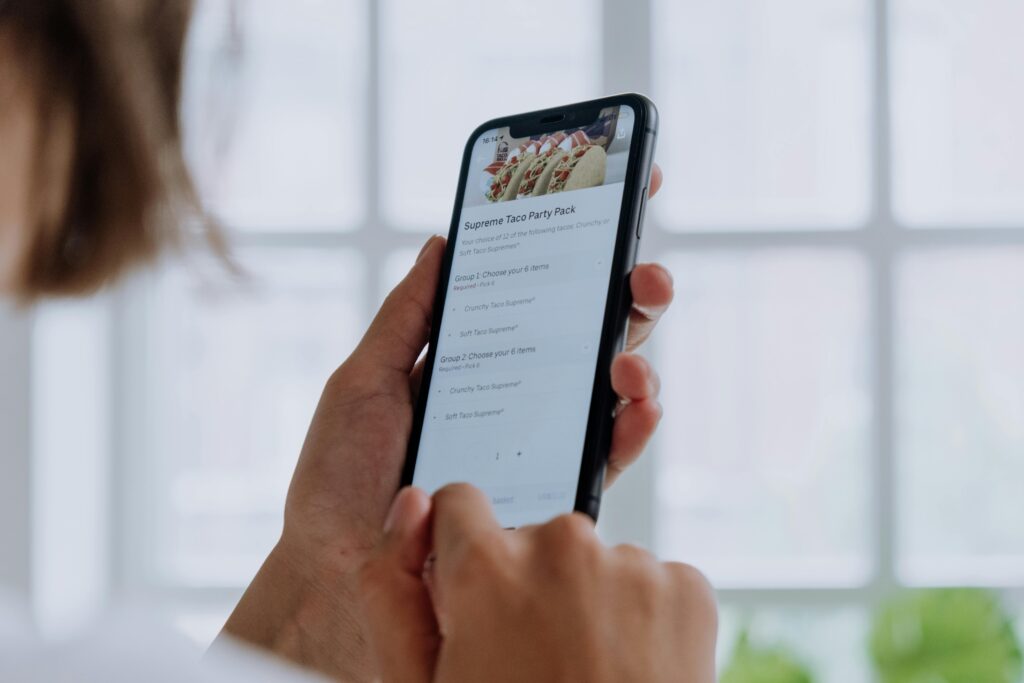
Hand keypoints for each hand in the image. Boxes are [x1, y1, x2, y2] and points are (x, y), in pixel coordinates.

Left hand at [218, 167, 672, 678]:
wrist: (337, 566)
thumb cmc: (340, 475)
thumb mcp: (364, 378)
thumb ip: (408, 315)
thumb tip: (443, 239)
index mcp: (476, 356)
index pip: (538, 290)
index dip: (582, 243)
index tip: (620, 187)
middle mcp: (517, 392)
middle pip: (589, 331)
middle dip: (629, 290)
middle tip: (641, 269)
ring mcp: (538, 439)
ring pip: (610, 386)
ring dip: (637, 354)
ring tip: (627, 344)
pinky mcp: (551, 489)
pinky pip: (608, 453)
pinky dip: (634, 423)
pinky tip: (636, 400)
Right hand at [361, 485, 717, 682]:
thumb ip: (392, 589)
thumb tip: (410, 504)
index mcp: (488, 569)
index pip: (457, 501)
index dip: (460, 550)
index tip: (476, 597)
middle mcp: (562, 546)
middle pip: (531, 538)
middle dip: (529, 586)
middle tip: (536, 664)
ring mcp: (633, 565)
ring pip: (594, 562)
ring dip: (588, 603)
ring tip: (587, 675)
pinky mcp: (687, 588)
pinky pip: (649, 582)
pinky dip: (641, 618)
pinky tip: (629, 671)